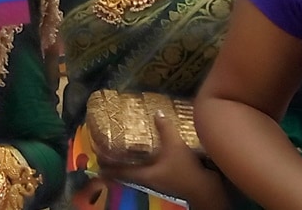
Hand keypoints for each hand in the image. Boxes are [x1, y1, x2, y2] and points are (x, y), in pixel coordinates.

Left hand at [95, 114, 225, 209]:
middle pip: (126, 173)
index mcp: (143, 175)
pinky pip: (151, 170)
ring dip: (131, 163)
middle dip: (116, 164)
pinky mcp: (168, 179)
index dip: (106, 166)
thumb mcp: (175, 146)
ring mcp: (158, 181)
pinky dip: (146, 162)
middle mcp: (148, 180)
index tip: (95, 161)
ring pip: (138, 172)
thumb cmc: (185, 171)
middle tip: (107, 152)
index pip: (118, 172)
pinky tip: (151, 153)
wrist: (206, 189)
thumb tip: (156, 112)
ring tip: (125, 150)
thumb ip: (165, 129)